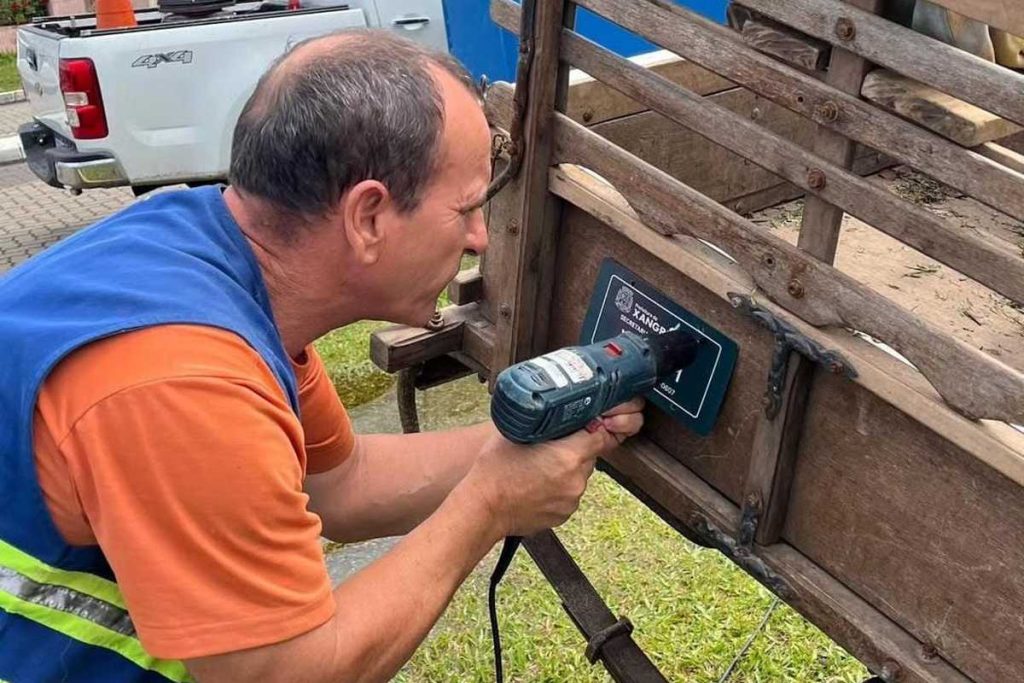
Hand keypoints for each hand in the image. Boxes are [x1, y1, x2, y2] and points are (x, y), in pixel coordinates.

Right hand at [463, 398, 644, 536]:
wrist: (483, 507)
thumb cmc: (494, 469)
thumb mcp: (517, 432)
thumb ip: (543, 421)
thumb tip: (555, 412)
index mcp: (568, 455)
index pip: (600, 436)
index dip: (592, 429)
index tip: (582, 427)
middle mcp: (575, 479)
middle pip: (589, 456)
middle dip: (576, 449)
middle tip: (552, 447)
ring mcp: (570, 500)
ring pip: (579, 477)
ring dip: (567, 470)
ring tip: (540, 468)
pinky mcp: (563, 515)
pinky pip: (569, 495)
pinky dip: (559, 488)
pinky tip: (538, 485)